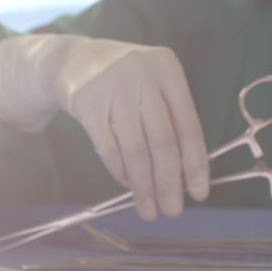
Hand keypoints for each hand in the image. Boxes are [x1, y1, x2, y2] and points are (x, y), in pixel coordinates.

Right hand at [0, 34, 208, 220]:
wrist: (72, 60)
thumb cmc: (124, 80)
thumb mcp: (153, 83)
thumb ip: (171, 119)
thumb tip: (186, 175)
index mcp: (167, 69)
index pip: (188, 125)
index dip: (195, 164)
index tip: (200, 194)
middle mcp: (142, 76)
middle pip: (162, 141)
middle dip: (169, 182)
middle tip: (172, 210)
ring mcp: (112, 90)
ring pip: (135, 150)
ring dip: (144, 186)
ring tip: (149, 209)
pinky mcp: (87, 105)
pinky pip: (109, 149)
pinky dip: (120, 173)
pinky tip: (128, 187)